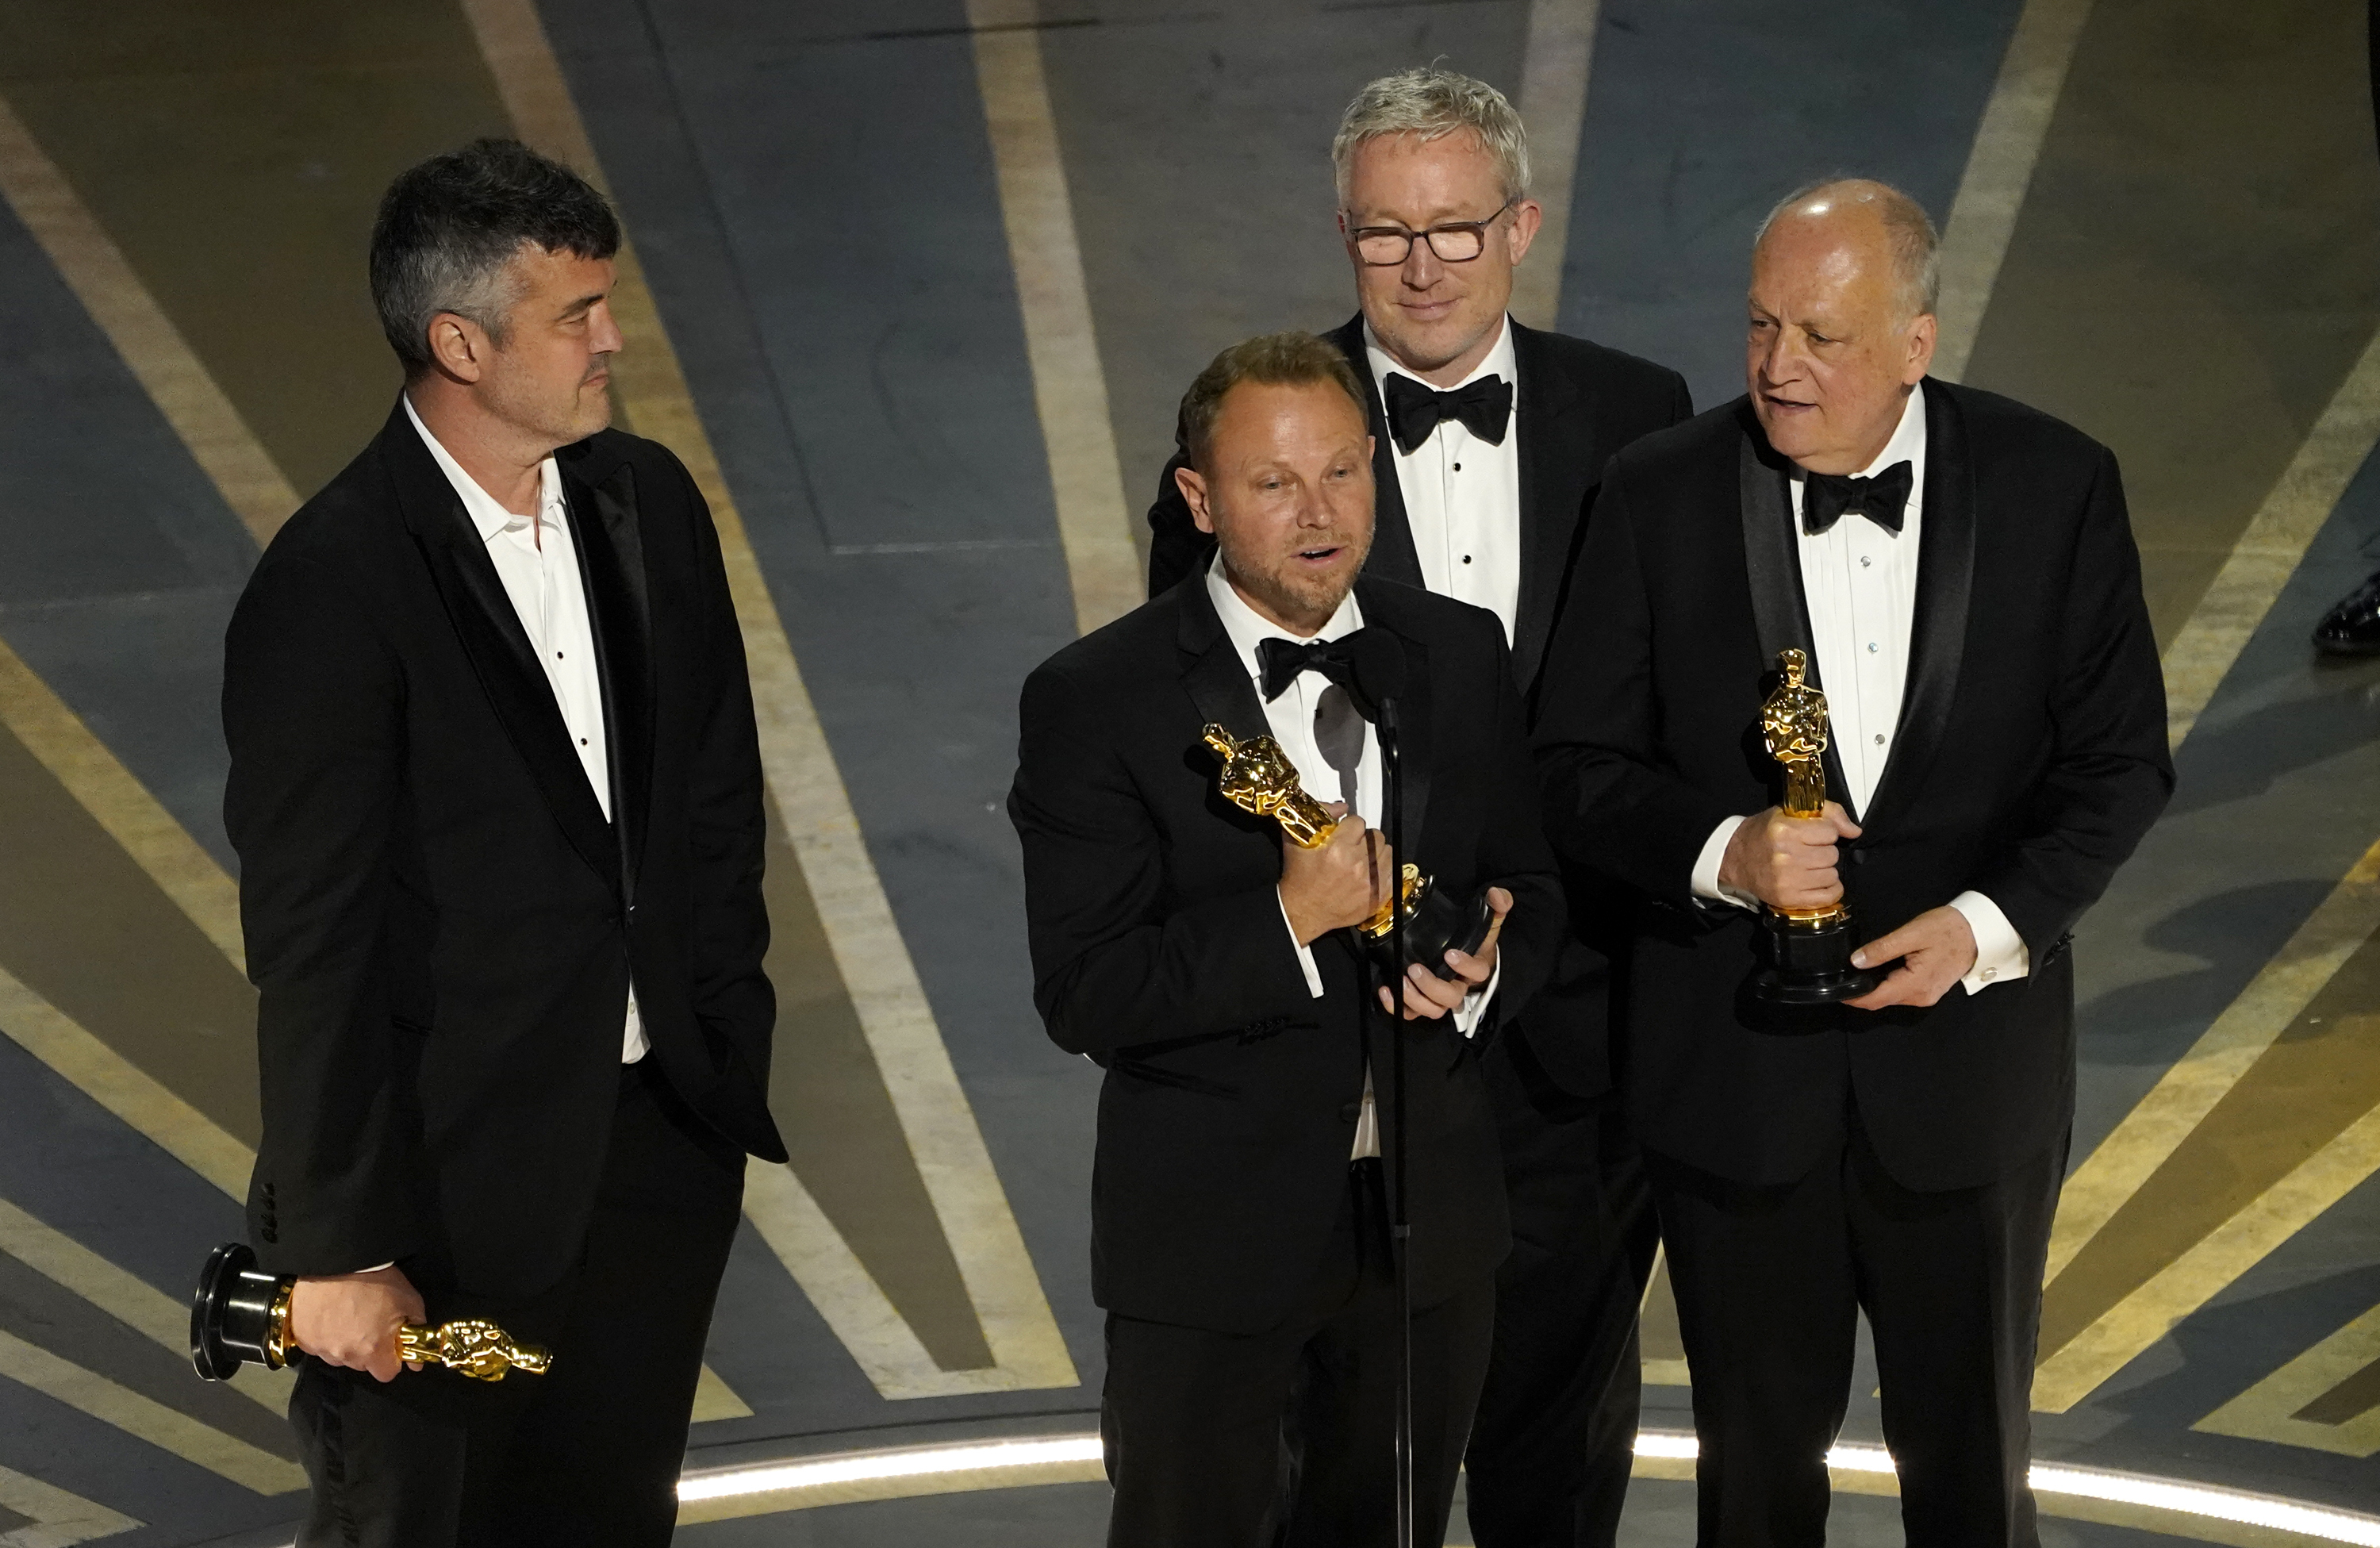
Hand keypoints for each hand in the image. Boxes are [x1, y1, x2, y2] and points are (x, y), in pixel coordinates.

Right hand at [288, 1266, 424, 1382]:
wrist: (337, 1260)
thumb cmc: (377, 1280)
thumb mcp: (410, 1301)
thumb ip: (417, 1332)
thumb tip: (417, 1362)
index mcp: (373, 1350)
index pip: (386, 1374)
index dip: (392, 1360)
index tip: (392, 1345)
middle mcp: (345, 1355)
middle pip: (362, 1365)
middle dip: (369, 1351)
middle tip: (370, 1325)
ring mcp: (320, 1348)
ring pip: (339, 1357)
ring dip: (345, 1344)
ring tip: (347, 1318)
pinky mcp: (302, 1339)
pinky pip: (318, 1346)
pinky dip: (325, 1337)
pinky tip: (329, 1316)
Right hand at [1280, 804, 1392, 943]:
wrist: (1302, 911)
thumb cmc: (1298, 878)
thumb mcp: (1296, 840)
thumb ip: (1318, 815)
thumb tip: (1341, 807)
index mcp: (1337, 847)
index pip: (1358, 822)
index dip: (1350, 826)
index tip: (1344, 833)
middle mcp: (1356, 863)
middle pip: (1375, 836)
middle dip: (1364, 839)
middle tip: (1352, 847)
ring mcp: (1369, 881)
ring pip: (1386, 852)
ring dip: (1375, 854)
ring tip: (1361, 861)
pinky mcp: (1378, 896)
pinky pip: (1392, 873)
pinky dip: (1383, 871)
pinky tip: (1369, 874)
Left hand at [1378, 887, 1511, 1019]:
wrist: (1462, 958)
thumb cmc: (1472, 942)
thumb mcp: (1486, 923)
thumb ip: (1496, 908)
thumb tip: (1497, 895)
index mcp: (1476, 970)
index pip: (1477, 973)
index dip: (1465, 967)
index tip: (1450, 954)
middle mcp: (1459, 988)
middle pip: (1451, 998)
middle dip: (1432, 986)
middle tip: (1415, 968)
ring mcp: (1439, 998)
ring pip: (1433, 1010)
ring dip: (1415, 999)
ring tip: (1400, 980)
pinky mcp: (1422, 1002)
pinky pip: (1411, 1013)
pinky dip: (1397, 1007)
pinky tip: (1386, 991)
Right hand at [1718, 803, 1860, 911]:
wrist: (1736, 860)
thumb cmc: (1764, 835)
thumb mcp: (1789, 813)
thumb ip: (1828, 813)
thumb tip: (1854, 831)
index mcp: (1784, 831)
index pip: (1830, 832)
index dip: (1825, 832)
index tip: (1815, 834)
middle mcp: (1785, 856)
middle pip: (1832, 854)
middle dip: (1824, 851)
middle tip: (1809, 851)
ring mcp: (1787, 880)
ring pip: (1832, 875)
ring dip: (1825, 870)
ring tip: (1809, 866)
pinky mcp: (1789, 899)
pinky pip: (1828, 895)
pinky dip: (1829, 889)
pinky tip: (1817, 882)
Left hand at [1845, 905, 1976, 1009]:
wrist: (1978, 931)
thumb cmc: (1948, 929)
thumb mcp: (1912, 934)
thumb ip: (1883, 949)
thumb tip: (1857, 961)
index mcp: (1915, 985)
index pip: (1876, 999)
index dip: (1854, 998)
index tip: (1837, 991)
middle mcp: (1921, 997)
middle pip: (1882, 1001)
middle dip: (1861, 993)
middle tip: (1844, 977)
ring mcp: (1927, 995)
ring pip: (1892, 998)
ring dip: (1875, 989)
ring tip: (1859, 972)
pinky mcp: (1930, 990)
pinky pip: (1902, 993)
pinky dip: (1888, 985)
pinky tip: (1880, 972)